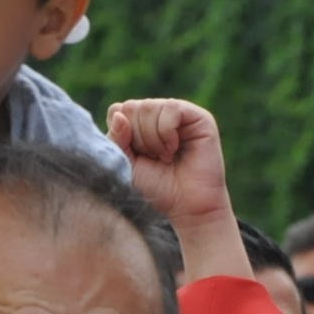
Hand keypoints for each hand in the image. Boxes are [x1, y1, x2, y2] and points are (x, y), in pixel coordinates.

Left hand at [106, 98, 232, 228]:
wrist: (186, 207)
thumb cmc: (154, 189)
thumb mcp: (125, 164)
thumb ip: (115, 139)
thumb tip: (118, 114)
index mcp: (139, 124)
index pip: (117, 110)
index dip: (121, 135)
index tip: (135, 158)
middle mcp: (158, 115)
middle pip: (130, 107)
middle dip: (137, 138)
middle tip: (154, 159)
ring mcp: (178, 114)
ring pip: (148, 107)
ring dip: (152, 139)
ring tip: (165, 157)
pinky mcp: (198, 117)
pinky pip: (170, 107)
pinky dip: (167, 132)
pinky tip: (174, 149)